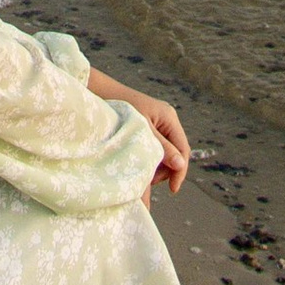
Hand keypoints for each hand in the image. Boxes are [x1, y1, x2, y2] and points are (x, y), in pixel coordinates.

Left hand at [88, 70, 191, 196]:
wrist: (100, 94)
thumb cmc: (119, 110)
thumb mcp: (142, 131)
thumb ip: (161, 147)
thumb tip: (180, 166)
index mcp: (169, 118)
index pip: (183, 149)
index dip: (180, 171)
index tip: (173, 190)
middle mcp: (167, 121)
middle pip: (176, 154)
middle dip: (166, 170)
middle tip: (148, 181)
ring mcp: (159, 124)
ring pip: (166, 153)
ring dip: (157, 166)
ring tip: (141, 174)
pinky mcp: (149, 129)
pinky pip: (156, 149)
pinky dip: (150, 160)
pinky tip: (139, 165)